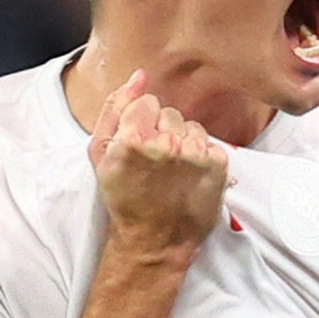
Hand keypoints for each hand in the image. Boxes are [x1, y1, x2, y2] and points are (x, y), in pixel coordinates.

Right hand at [87, 69, 228, 261]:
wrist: (153, 241)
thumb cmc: (123, 198)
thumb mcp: (100, 153)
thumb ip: (115, 107)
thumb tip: (139, 76)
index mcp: (133, 138)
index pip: (147, 101)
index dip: (142, 122)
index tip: (139, 145)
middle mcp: (167, 144)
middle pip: (170, 113)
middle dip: (163, 131)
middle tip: (155, 162)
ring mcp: (195, 155)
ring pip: (192, 126)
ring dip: (183, 143)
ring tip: (172, 171)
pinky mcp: (218, 166)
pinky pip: (210, 144)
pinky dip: (202, 157)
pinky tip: (189, 177)